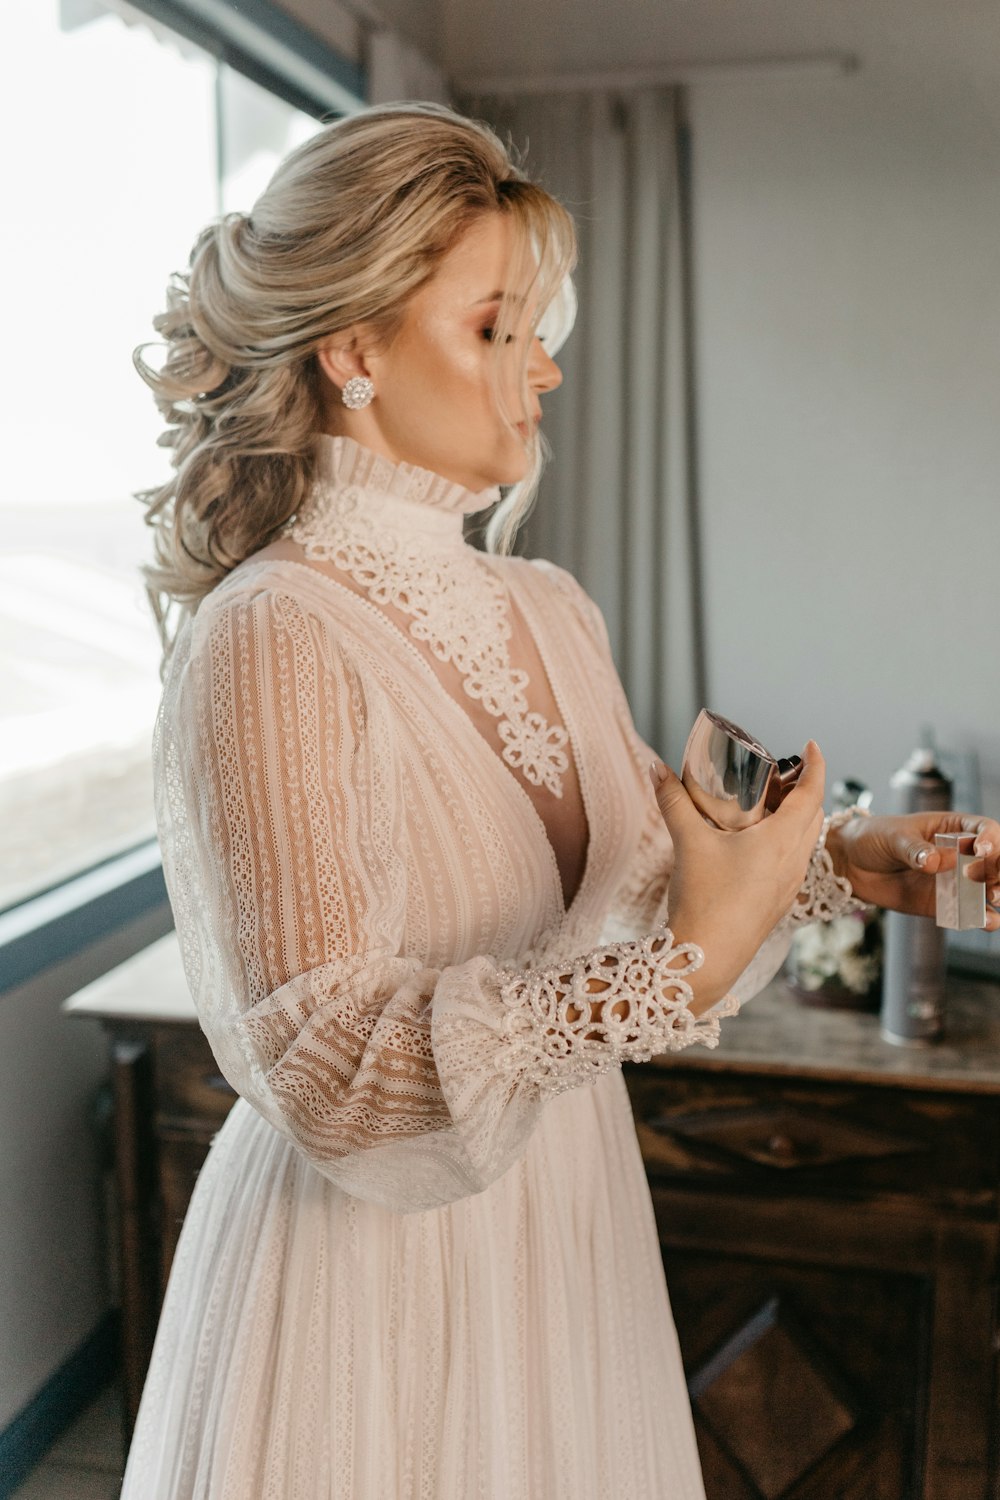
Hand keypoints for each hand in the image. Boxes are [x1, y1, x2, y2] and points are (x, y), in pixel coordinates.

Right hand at [650, 741, 826, 1008]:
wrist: (705, 957)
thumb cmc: (704, 899)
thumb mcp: (688, 842)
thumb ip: (673, 801)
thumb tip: (655, 768)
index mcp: (782, 841)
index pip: (813, 793)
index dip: (817, 765)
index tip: (812, 746)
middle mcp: (794, 862)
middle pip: (815, 816)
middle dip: (806, 790)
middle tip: (782, 774)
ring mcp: (790, 885)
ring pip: (806, 840)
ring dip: (797, 817)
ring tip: (769, 805)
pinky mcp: (780, 902)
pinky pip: (794, 862)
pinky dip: (787, 842)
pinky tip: (758, 844)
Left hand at [826, 813, 999, 929]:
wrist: (850, 864)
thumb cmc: (873, 838)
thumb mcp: (892, 837)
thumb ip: (915, 849)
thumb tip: (936, 862)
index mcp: (951, 828)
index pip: (985, 830)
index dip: (991, 840)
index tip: (980, 850)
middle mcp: (959, 854)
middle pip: (995, 861)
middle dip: (998, 870)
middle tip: (987, 881)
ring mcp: (953, 881)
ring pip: (988, 888)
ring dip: (997, 893)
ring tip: (993, 899)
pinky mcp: (942, 904)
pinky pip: (969, 913)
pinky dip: (982, 919)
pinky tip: (986, 922)